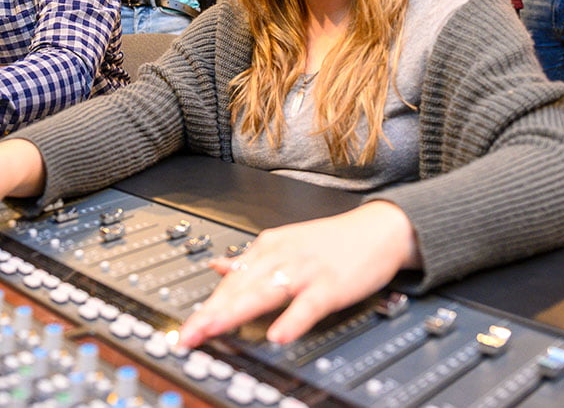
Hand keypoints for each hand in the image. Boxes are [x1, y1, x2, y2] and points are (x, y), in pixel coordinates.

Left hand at [179, 202, 420, 347]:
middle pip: (239, 288)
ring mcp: (305, 271)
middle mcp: (281, 257)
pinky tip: (278, 334)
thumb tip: (219, 267)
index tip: (186, 327)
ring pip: (264, 293)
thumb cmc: (331, 242)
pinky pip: (308, 305)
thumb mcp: (285, 243)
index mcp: (268, 248)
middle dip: (210, 313)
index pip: (230, 281)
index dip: (206, 305)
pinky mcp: (330, 285)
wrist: (377, 229)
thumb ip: (251, 260)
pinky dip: (292, 319)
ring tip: (213, 330)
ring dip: (236, 312)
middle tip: (188, 334)